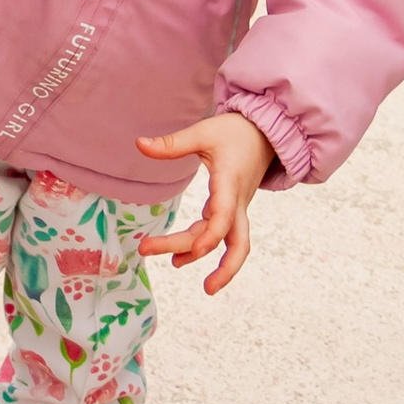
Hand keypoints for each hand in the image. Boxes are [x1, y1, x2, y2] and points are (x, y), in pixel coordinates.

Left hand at [135, 111, 277, 290]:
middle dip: (194, 251)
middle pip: (228, 239)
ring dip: (217, 265)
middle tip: (152, 253)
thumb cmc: (233, 133)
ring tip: (180, 270)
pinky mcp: (233, 211)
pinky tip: (180, 258)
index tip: (194, 250)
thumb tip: (139, 144)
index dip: (210, 236)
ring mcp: (238, 210)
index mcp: (230, 184)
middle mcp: (238, 203)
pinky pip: (224, 237)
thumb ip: (172, 143)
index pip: (224, 216)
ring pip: (233, 245)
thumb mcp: (203, 133)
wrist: (264, 135)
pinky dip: (206, 249)